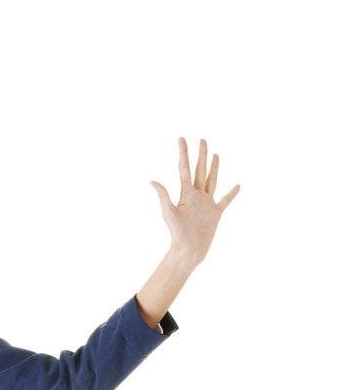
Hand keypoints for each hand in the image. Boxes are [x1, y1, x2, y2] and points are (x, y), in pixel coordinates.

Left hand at [150, 138, 239, 267]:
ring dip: (214, 167)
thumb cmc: (177, 234)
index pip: (185, 169)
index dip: (183, 153)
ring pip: (212, 180)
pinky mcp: (216, 213)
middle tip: (202, 139)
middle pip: (200, 170)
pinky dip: (232, 194)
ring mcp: (207, 204)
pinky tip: (237, 186)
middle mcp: (197, 196)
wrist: (189, 250)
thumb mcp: (169, 213)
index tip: (181, 138)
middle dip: (201, 154)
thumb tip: (152, 181)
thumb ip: (163, 196)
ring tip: (215, 154)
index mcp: (186, 193)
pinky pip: (225, 201)